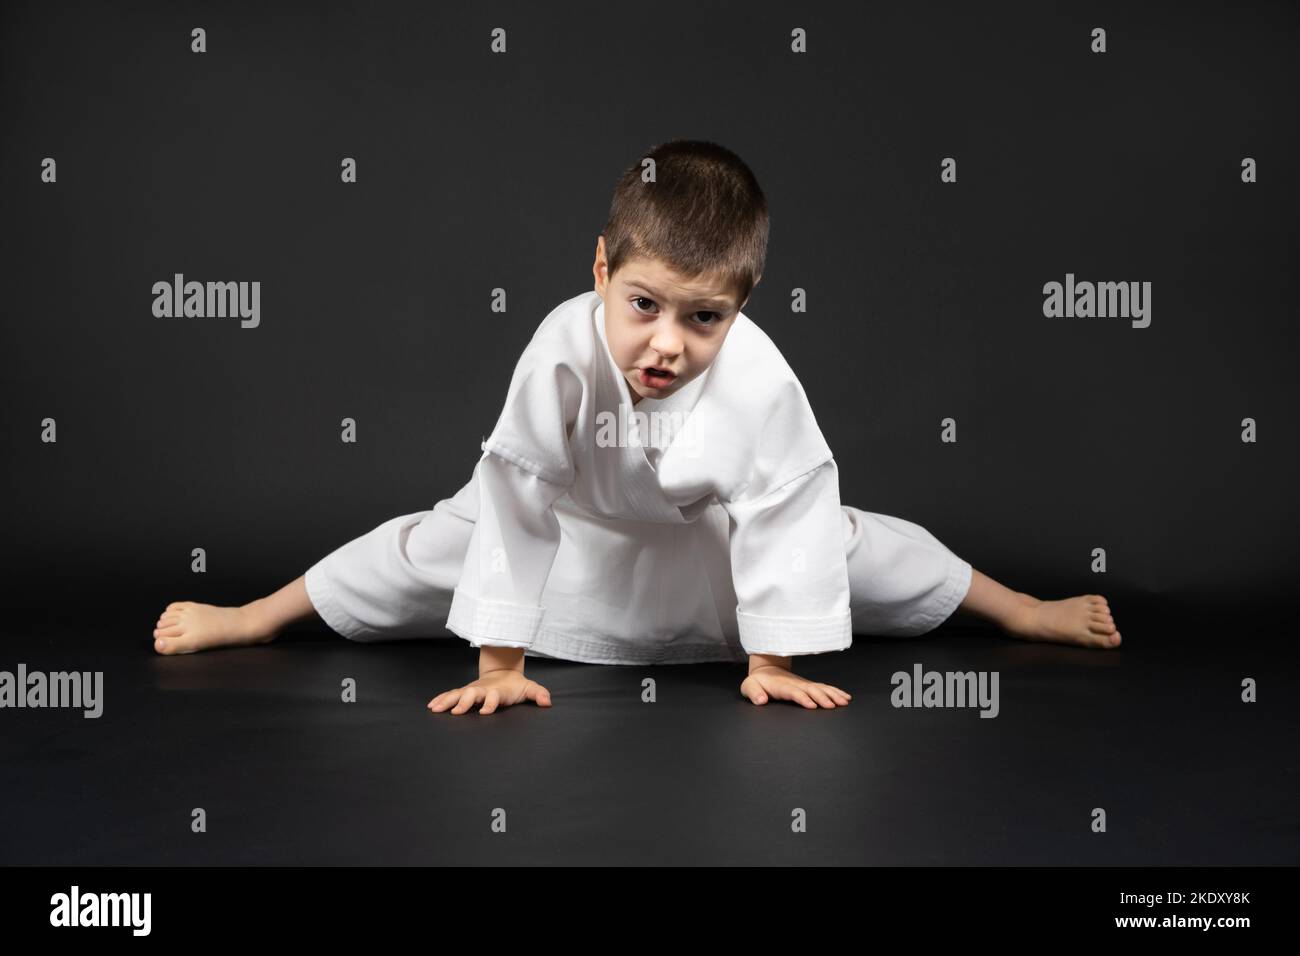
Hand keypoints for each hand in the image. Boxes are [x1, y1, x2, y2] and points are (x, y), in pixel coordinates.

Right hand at [428, 668, 552, 715]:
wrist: (503, 672)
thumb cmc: (516, 685)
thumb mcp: (529, 688)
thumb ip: (539, 694)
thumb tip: (547, 702)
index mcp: (498, 691)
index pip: (494, 696)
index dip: (490, 702)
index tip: (485, 711)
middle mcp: (483, 690)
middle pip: (472, 694)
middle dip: (464, 702)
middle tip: (456, 712)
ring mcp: (473, 690)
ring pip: (458, 694)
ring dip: (447, 701)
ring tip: (436, 709)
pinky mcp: (465, 691)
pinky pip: (451, 695)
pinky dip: (441, 699)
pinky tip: (431, 706)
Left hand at [741, 664, 851, 708]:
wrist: (765, 669)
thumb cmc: (757, 682)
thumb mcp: (749, 687)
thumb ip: (754, 693)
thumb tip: (760, 700)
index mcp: (781, 686)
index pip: (793, 692)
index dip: (802, 698)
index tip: (812, 705)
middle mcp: (795, 684)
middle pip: (810, 690)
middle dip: (822, 697)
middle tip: (832, 706)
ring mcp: (803, 684)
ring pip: (820, 688)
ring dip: (832, 694)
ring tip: (844, 701)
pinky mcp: (808, 686)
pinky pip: (824, 687)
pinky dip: (835, 691)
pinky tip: (845, 697)